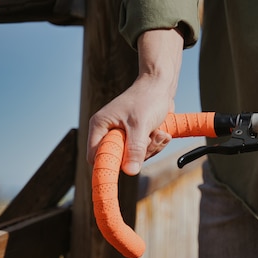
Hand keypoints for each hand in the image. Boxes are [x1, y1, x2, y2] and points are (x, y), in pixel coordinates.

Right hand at [86, 29, 183, 174]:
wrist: (161, 86)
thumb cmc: (147, 99)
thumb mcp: (141, 126)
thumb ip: (135, 149)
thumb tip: (130, 172)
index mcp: (100, 126)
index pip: (95, 156)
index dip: (108, 165)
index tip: (124, 170)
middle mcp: (109, 132)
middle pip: (119, 160)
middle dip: (139, 154)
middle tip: (150, 139)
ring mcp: (124, 135)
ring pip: (135, 157)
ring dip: (152, 148)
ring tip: (159, 133)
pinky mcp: (137, 136)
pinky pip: (145, 151)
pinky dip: (156, 145)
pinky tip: (162, 133)